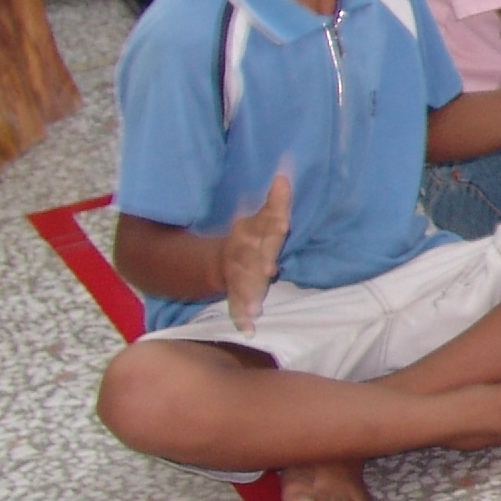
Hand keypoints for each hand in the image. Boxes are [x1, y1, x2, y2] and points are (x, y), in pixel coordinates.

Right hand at [221, 171, 292, 330]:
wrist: (214, 260)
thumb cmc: (250, 236)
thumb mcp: (260, 217)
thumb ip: (275, 199)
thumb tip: (285, 172)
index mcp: (250, 231)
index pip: (264, 225)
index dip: (273, 223)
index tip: (283, 222)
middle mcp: (241, 252)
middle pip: (251, 257)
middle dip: (260, 262)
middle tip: (269, 270)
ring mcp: (235, 274)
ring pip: (242, 283)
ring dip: (249, 294)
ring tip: (256, 307)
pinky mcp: (234, 292)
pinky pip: (236, 305)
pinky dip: (241, 317)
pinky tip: (248, 328)